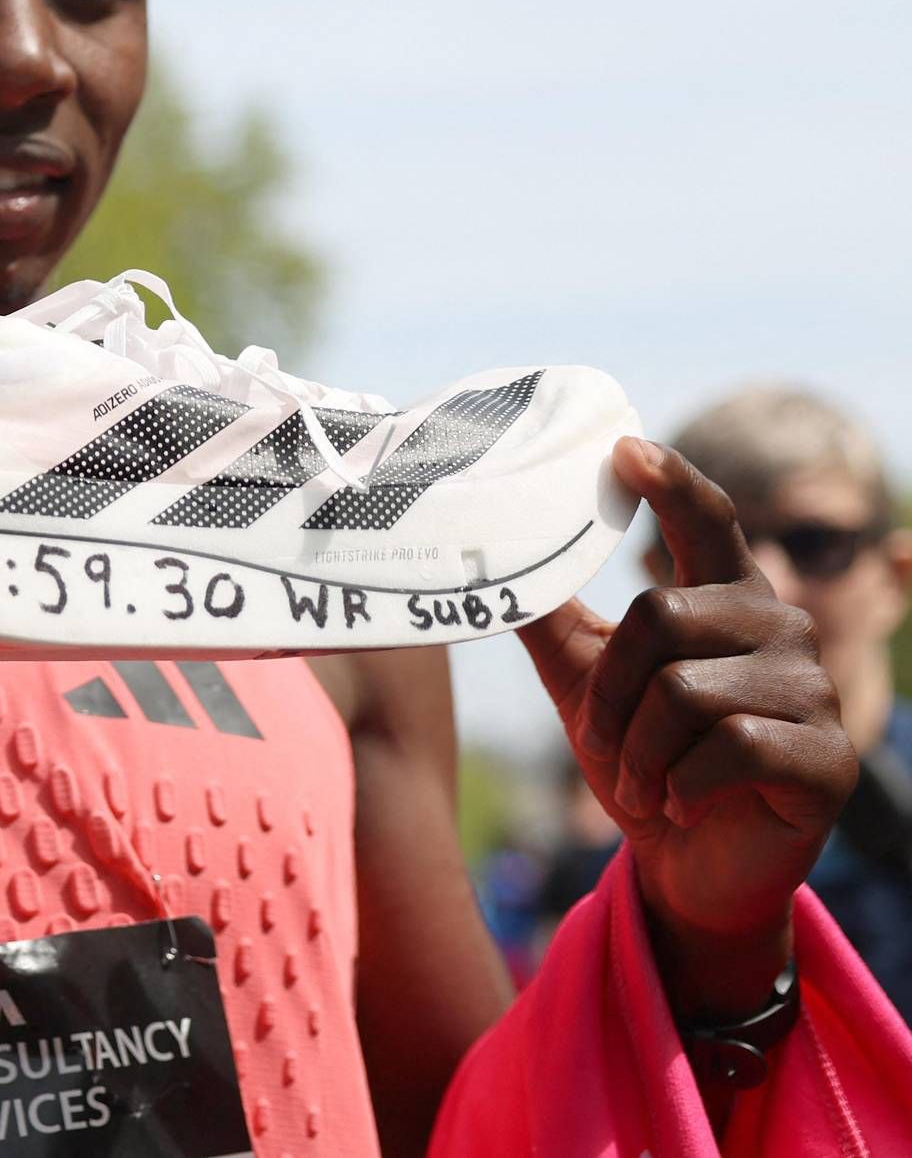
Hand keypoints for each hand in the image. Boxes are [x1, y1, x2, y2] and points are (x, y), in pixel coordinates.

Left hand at [518, 437, 857, 1018]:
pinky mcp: (829, 756)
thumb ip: (550, 613)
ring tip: (645, 780)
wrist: (683, 866)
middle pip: (660, 616)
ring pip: (687, 691)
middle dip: (612, 692)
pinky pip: (730, 747)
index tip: (625, 448)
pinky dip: (682, 783)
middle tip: (607, 742)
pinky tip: (682, 802)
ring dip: (640, 750)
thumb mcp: (584, 678)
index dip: (670, 482)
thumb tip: (485, 554)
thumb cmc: (639, 756)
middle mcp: (778, 626)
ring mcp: (812, 690)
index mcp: (723, 596)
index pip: (705, 520)